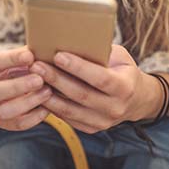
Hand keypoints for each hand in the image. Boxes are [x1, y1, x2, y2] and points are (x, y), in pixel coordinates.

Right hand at [0, 45, 51, 130]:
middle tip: (40, 80)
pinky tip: (47, 108)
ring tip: (47, 92)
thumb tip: (48, 47)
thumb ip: (33, 52)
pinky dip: (33, 117)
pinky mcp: (4, 121)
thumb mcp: (29, 54)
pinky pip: (16, 123)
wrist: (29, 80)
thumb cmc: (30, 63)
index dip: (12, 60)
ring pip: (3, 111)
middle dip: (18, 86)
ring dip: (27, 102)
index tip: (30, 56)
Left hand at [28, 44, 161, 133]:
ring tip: (33, 78)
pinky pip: (67, 118)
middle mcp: (115, 108)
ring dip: (48, 94)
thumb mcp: (119, 57)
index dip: (78, 67)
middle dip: (57, 79)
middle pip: (81, 94)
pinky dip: (51, 106)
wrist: (135, 100)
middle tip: (37, 65)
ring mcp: (103, 122)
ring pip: (70, 110)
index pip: (100, 78)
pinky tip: (38, 93)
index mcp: (125, 87)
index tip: (58, 55)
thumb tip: (71, 41)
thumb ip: (100, 53)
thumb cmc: (122, 70)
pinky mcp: (91, 128)